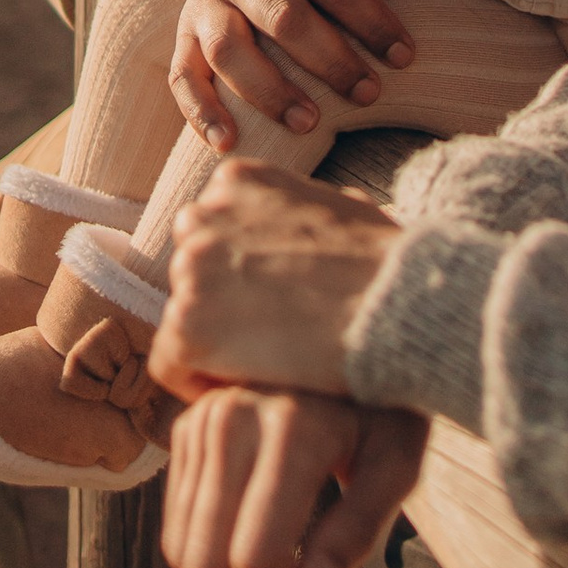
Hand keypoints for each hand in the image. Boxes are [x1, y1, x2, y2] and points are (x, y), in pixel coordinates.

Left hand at [154, 158, 398, 396]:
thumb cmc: (386, 262)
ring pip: (183, 316)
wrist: (396, 303)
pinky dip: (200, 382)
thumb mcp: (342, 207)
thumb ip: (302, 211)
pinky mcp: (188, 325)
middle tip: (267, 332)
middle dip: (222, 299)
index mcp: (239, 180)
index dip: (240, 268)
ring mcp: (190, 268)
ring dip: (216, 340)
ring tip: (264, 363)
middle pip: (192, 269)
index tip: (272, 297)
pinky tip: (244, 388)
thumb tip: (312, 223)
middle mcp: (204, 214)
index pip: (212, 228)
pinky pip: (171, 364)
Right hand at [160, 384, 424, 567]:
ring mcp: (201, 422)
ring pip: (184, 554)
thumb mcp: (396, 462)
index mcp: (293, 425)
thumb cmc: (384, 406)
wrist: (347, 334)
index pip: (258, 556)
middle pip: (209, 564)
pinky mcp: (186, 431)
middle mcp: (233, 419)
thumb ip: (357, 533)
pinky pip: (178, 529)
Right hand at [173, 0, 430, 146]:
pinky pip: (182, 75)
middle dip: (329, 60)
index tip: (405, 57)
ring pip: (228, 49)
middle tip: (368, 94)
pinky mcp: (184, 33)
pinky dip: (201, 111)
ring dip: (269, 91)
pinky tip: (229, 142)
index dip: (370, 20)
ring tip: (310, 123)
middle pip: (282, 17)